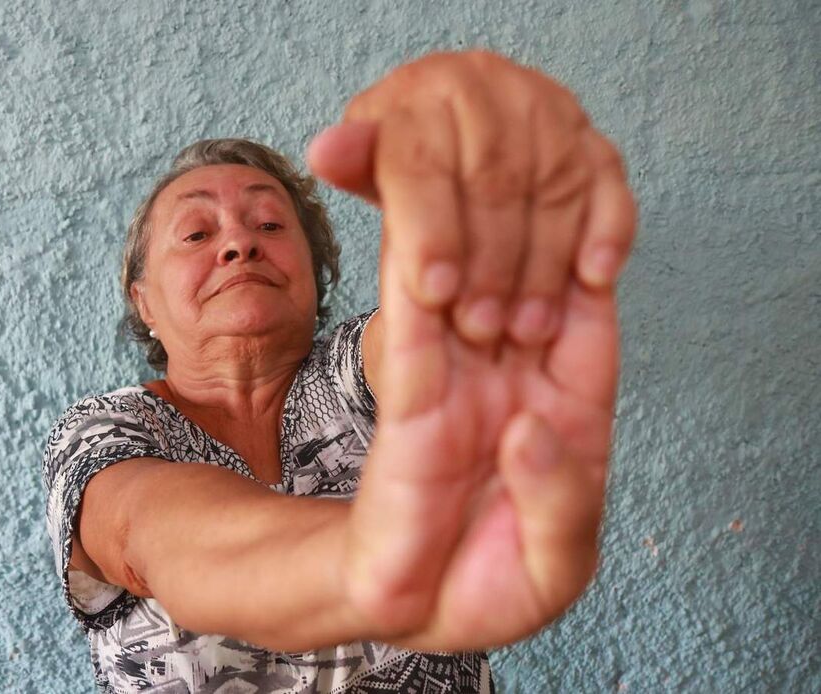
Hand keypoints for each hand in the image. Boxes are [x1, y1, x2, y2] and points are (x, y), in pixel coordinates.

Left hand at [309, 50, 634, 345]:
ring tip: (527, 327)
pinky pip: (609, 182)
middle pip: (494, 180)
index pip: (422, 164)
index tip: (432, 292)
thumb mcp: (372, 170)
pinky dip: (608, 229)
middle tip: (480, 327)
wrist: (453, 127)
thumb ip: (357, 168)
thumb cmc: (409, 163)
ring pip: (554, 185)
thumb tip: (326, 152)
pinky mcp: (589, 136)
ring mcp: (544, 107)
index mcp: (418, 96)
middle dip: (489, 261)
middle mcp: (483, 87)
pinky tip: (596, 276)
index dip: (428, 231)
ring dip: (544, 261)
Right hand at [312, 51, 635, 649]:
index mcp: (567, 413)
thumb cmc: (493, 587)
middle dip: (521, 228)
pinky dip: (412, 283)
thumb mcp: (558, 562)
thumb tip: (532, 426)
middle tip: (515, 154)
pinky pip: (410, 335)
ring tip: (456, 167)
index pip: (586, 321)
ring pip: (462, 293)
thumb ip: (562, 497)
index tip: (588, 202)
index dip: (589, 262)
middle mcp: (512, 385)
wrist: (411, 613)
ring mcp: (456, 390)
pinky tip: (414, 231)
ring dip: (461, 237)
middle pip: (523, 287)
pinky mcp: (406, 408)